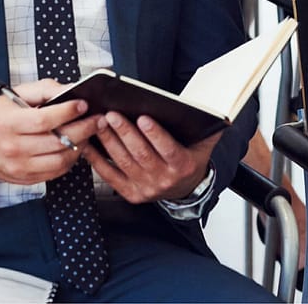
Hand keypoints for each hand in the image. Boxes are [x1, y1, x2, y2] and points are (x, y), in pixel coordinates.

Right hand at [0, 79, 96, 184]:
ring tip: (89, 132)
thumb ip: (43, 89)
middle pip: (56, 142)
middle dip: (84, 129)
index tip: (84, 104)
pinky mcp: (25, 179)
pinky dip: (70, 159)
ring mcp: (19, 167)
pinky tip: (75, 146)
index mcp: (7, 123)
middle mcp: (12, 148)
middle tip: (98, 119)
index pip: (43, 120)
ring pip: (60, 160)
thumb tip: (71, 89)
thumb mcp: (14, 95)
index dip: (67, 112)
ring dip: (80, 146)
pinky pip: (56, 172)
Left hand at [84, 112, 223, 203]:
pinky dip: (97, 160)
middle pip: (141, 154)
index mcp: (182, 166)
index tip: (144, 117)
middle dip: (125, 132)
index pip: (168, 150)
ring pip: (123, 162)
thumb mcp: (204, 146)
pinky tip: (89, 144)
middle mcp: (163, 180)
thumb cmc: (191, 160)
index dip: (155, 134)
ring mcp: (145, 188)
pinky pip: (110, 175)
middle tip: (112, 114)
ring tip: (100, 122)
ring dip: (109, 142)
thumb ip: (210, 129)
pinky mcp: (130, 194)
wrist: (184, 191)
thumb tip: (218, 112)